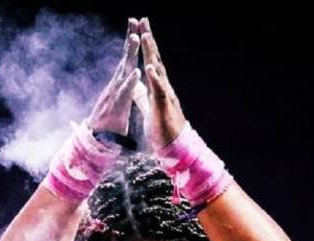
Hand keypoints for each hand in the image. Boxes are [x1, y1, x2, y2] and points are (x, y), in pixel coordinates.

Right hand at [87, 18, 141, 134]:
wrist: (97, 141)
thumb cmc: (109, 122)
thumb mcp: (118, 101)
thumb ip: (123, 88)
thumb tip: (127, 76)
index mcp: (119, 83)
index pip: (127, 59)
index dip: (132, 42)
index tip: (137, 25)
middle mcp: (116, 85)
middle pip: (125, 58)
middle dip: (130, 39)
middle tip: (134, 21)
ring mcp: (115, 94)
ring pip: (124, 71)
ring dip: (130, 54)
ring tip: (136, 38)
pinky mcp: (116, 106)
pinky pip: (125, 92)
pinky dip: (130, 81)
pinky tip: (136, 71)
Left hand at [138, 17, 186, 150]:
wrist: (174, 147)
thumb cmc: (163, 129)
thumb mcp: (150, 108)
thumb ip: (144, 96)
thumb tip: (139, 88)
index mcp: (157, 87)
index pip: (150, 62)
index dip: (145, 46)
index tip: (140, 28)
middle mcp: (163, 87)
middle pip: (155, 59)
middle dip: (149, 40)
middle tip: (143, 20)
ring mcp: (164, 95)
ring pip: (158, 70)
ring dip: (151, 53)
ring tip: (145, 36)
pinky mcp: (164, 106)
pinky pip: (159, 90)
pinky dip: (154, 78)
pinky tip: (148, 67)